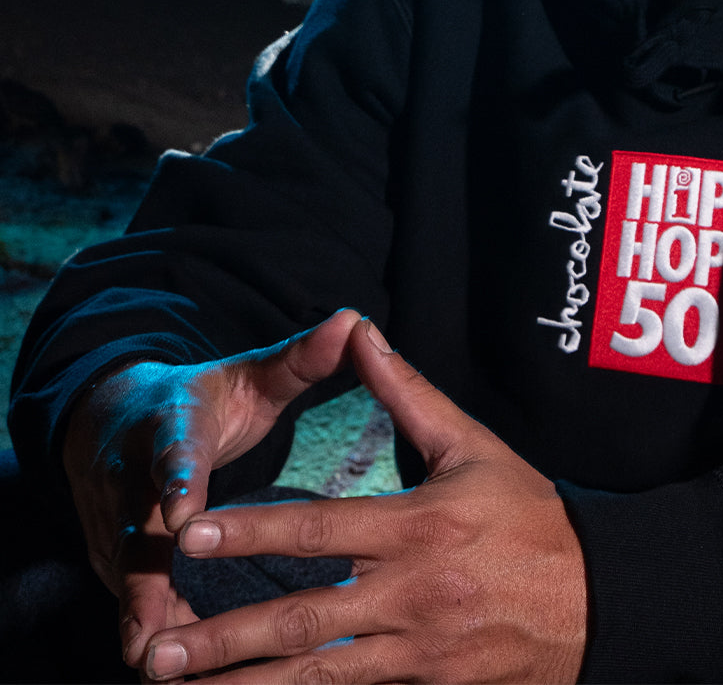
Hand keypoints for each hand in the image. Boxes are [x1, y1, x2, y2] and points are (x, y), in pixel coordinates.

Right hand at [61, 308, 362, 669]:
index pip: (176, 451)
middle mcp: (136, 478)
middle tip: (155, 630)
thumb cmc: (203, 403)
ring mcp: (121, 525)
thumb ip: (300, 358)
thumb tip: (354, 321)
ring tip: (161, 670)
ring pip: (130, 580)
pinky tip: (180, 678)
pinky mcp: (121, 562)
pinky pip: (137, 604)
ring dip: (146, 623)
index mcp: (174, 425)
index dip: (178, 480)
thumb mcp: (246, 375)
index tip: (183, 513)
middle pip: (138, 532)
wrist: (119, 422)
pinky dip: (154, 636)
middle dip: (146, 581)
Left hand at [140, 318, 587, 683]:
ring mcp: (420, 650)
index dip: (249, 533)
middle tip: (158, 651)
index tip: (189, 535)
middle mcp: (413, 592)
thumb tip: (361, 333)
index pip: (317, 531)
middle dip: (224, 638)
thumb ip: (408, 394)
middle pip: (303, 618)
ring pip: (318, 676)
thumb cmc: (527, 514)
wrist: (595, 598)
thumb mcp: (471, 446)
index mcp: (419, 526)